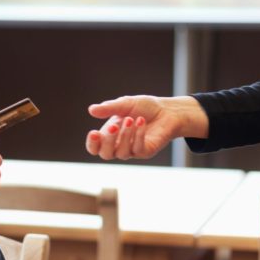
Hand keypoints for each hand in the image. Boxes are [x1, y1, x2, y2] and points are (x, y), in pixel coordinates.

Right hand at [84, 95, 208, 159]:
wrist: (167, 110)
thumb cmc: (144, 108)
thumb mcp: (124, 104)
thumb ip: (108, 108)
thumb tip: (91, 110)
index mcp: (109, 135)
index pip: (94, 147)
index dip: (92, 144)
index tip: (94, 133)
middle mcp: (119, 145)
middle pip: (105, 154)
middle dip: (108, 141)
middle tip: (114, 125)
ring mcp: (132, 151)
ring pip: (122, 153)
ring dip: (125, 136)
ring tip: (131, 119)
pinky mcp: (145, 151)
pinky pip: (137, 149)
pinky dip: (138, 135)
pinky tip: (141, 122)